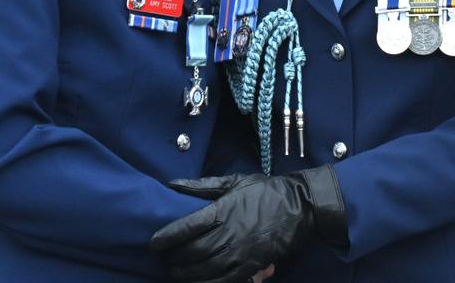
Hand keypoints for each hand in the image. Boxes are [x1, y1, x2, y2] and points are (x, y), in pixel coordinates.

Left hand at [150, 166, 347, 282]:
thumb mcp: (235, 181)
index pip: (185, 227)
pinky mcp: (252, 266)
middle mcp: (228, 232)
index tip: (154, 244)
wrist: (300, 206)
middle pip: (191, 251)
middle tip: (163, 260)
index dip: (166, 238)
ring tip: (174, 273)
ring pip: (204, 269)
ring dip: (185, 274)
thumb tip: (173, 184)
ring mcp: (240, 251)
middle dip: (172, 259)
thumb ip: (202, 186)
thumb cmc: (266, 191)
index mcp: (222, 209)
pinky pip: (223, 281)